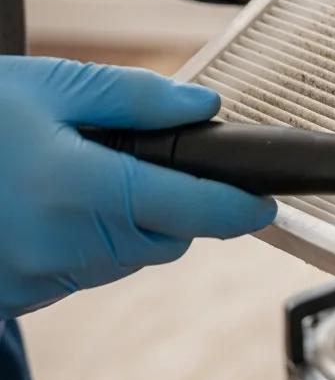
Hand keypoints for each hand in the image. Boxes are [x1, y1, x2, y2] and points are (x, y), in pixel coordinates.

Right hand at [0, 57, 275, 318]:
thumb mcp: (51, 84)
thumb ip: (137, 96)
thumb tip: (205, 105)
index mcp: (76, 190)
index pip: (188, 210)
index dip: (237, 208)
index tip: (265, 205)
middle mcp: (58, 247)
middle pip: (164, 240)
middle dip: (177, 205)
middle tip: (146, 162)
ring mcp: (31, 279)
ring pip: (125, 259)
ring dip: (132, 224)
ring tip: (86, 174)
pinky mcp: (13, 295)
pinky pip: (80, 273)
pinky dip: (89, 243)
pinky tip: (54, 203)